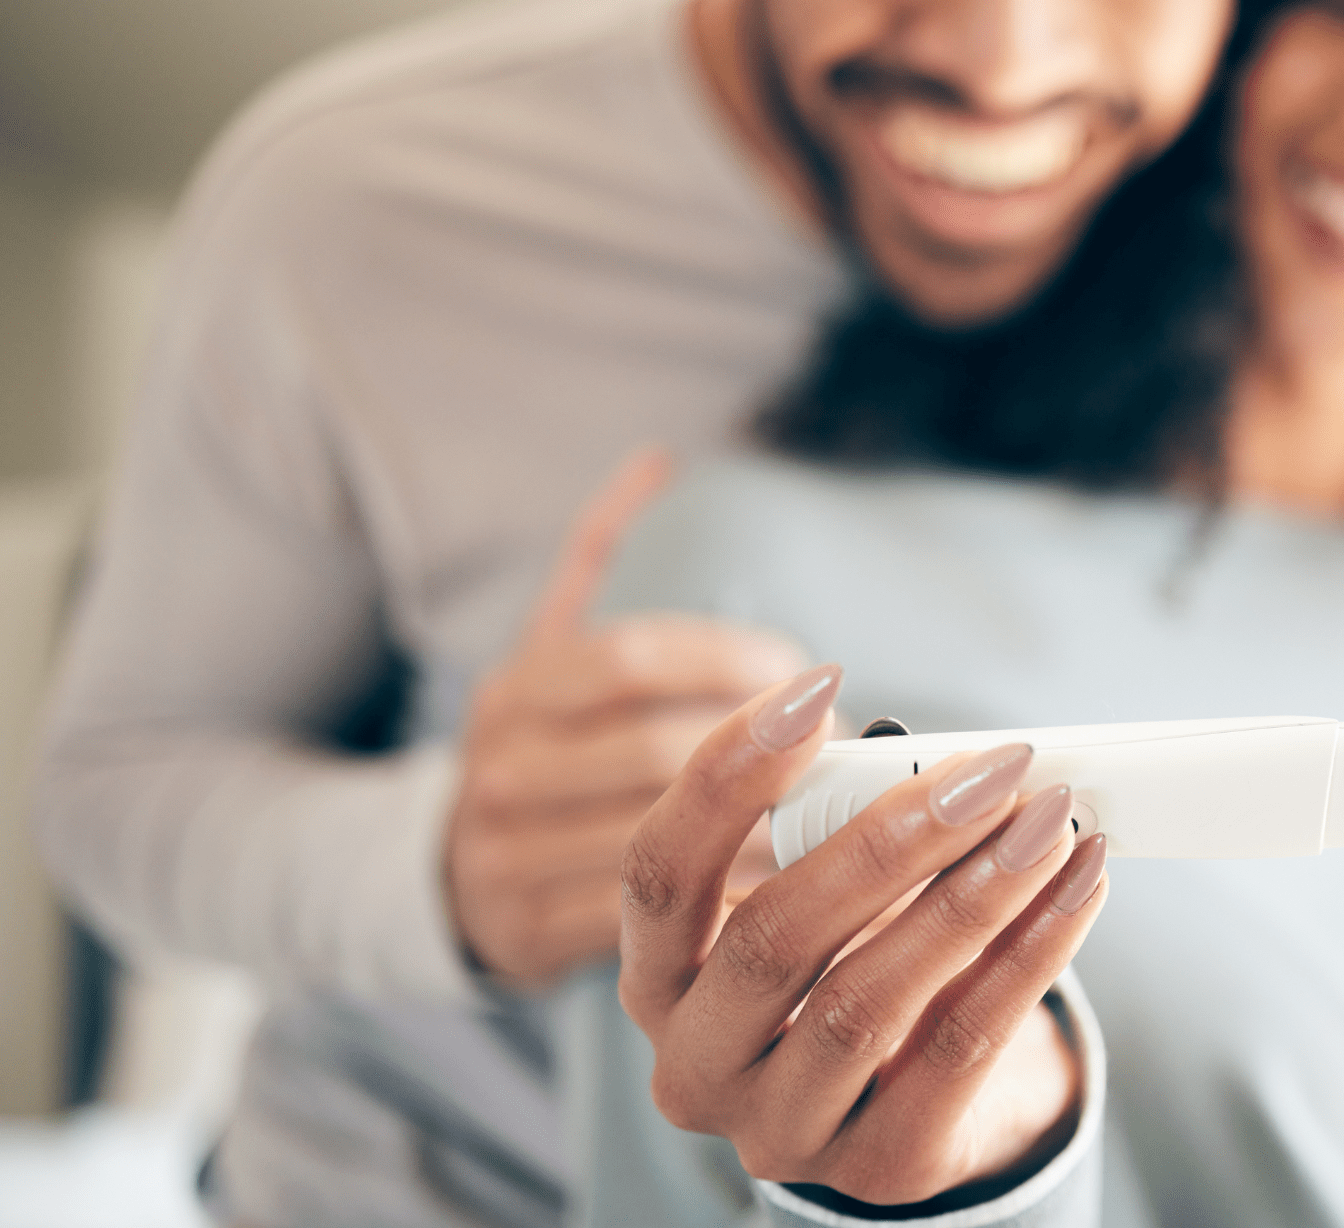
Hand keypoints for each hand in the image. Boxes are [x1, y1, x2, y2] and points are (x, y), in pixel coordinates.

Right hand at [447, 450, 808, 987]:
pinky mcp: (528, 933)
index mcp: (515, 689)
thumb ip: (600, 559)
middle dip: (765, 754)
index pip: (631, 657)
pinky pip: (652, 919)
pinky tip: (796, 889)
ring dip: (766, 831)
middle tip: (848, 753)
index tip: (807, 672)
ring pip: (661, 842)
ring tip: (846, 819)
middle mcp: (499, 769)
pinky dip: (730, 903)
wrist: (445, 880)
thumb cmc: (542, 750)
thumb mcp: (550, 653)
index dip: (729, 660)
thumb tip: (657, 460)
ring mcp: (505, 856)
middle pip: (653, 753)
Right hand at [620, 665, 1110, 1205]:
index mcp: (658, 981)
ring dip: (975, 894)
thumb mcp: (826, 898)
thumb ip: (841, 825)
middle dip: (892, 838)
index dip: (725, 776)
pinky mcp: (883, 1167)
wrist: (930, 1104)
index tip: (814, 686)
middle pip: (775, 937)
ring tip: (1051, 820)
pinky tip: (1078, 887)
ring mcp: (783, 1130)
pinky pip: (962, 1048)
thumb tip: (931, 755)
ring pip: (871, 999)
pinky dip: (1030, 954)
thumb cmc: (861, 965)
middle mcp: (697, 1067)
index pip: (658, 872)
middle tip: (989, 769)